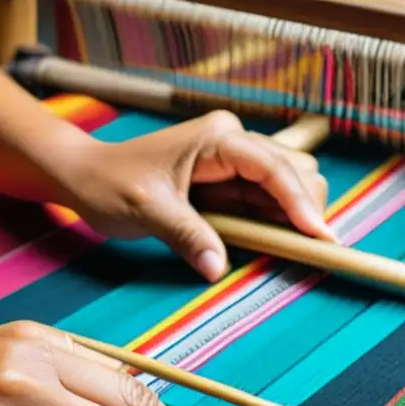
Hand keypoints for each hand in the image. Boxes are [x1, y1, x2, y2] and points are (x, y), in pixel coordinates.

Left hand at [64, 110, 331, 282]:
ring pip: (288, 184)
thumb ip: (186, 235)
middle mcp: (232, 141)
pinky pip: (265, 199)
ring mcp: (233, 159)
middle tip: (308, 250)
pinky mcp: (228, 180)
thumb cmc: (110, 185)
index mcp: (217, 138)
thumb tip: (218, 267)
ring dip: (293, 216)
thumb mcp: (147, 212)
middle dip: (306, 209)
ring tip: (295, 249)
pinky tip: (276, 242)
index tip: (318, 235)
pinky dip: (275, 221)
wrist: (86, 177)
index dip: (300, 201)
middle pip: (295, 170)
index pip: (274, 167)